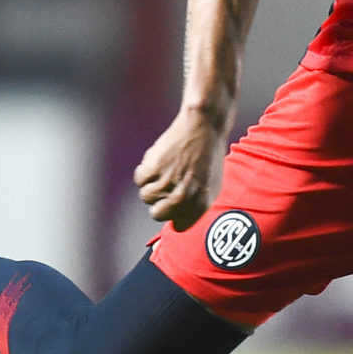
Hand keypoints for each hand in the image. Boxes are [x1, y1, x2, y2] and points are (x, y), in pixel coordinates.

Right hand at [133, 106, 228, 230]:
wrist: (203, 127)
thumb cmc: (209, 155)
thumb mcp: (212, 185)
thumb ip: (196, 206)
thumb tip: (178, 222)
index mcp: (200, 204)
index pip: (179, 226)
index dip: (175, 214)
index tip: (176, 203)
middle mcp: (183, 197)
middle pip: (156, 214)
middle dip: (159, 202)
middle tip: (167, 185)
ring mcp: (167, 183)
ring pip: (146, 196)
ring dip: (152, 184)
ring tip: (164, 170)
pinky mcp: (153, 168)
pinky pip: (139, 179)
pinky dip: (145, 171)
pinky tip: (157, 162)